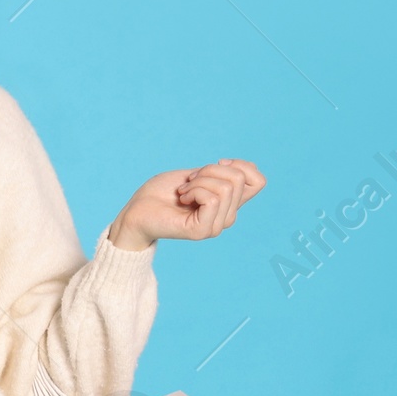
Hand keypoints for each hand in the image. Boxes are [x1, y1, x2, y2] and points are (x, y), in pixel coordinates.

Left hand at [107, 159, 265, 251]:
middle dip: (210, 171)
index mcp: (229, 203)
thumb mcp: (199, 174)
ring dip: (199, 181)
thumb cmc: (163, 192)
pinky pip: (211, 199)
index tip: (215, 164)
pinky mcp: (203, 231)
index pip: (258, 181)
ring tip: (183, 192)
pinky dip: (194, 191)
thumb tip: (245, 168)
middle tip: (189, 182)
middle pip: (239, 179)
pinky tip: (181, 199)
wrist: (138, 210)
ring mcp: (216, 226)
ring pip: (226, 188)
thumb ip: (224, 174)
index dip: (240, 165)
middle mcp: (226, 217)